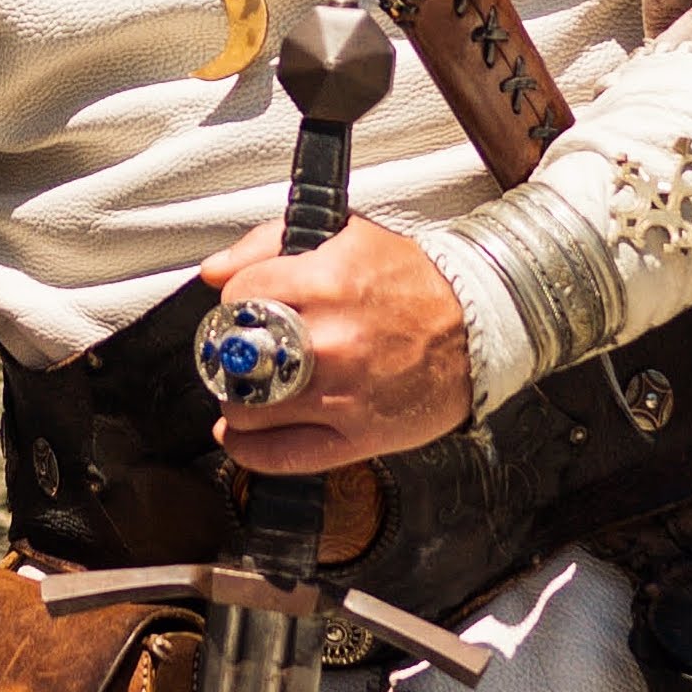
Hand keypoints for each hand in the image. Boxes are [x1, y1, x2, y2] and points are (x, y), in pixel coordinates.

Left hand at [194, 216, 470, 476]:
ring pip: (249, 409)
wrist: (477, 325)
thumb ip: (268, 244)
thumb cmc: (411, 281)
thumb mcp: (344, 236)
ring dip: (238, 400)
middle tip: (243, 352)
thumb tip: (214, 271)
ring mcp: (341, 395)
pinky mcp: (357, 436)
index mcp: (325, 283)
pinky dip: (249, 449)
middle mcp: (329, 342)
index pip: (236, 298)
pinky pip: (282, 455)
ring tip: (249, 390)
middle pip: (236, 357)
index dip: (235, 302)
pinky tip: (240, 436)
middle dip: (232, 354)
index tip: (245, 310)